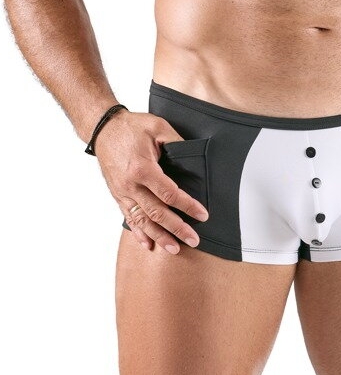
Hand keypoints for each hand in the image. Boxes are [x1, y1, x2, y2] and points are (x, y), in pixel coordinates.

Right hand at [94, 109, 209, 254]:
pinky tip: (148, 244)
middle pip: (156, 213)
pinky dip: (138, 232)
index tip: (202, 215)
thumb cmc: (131, 126)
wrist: (103, 128)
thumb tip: (194, 157)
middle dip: (177, 228)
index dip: (187, 206)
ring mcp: (122, 192)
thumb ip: (176, 142)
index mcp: (142, 168)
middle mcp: (131, 185)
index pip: (169, 193)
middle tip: (194, 240)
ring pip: (142, 220)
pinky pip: (128, 217)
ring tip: (174, 248)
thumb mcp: (158, 126)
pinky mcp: (117, 194)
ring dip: (159, 236)